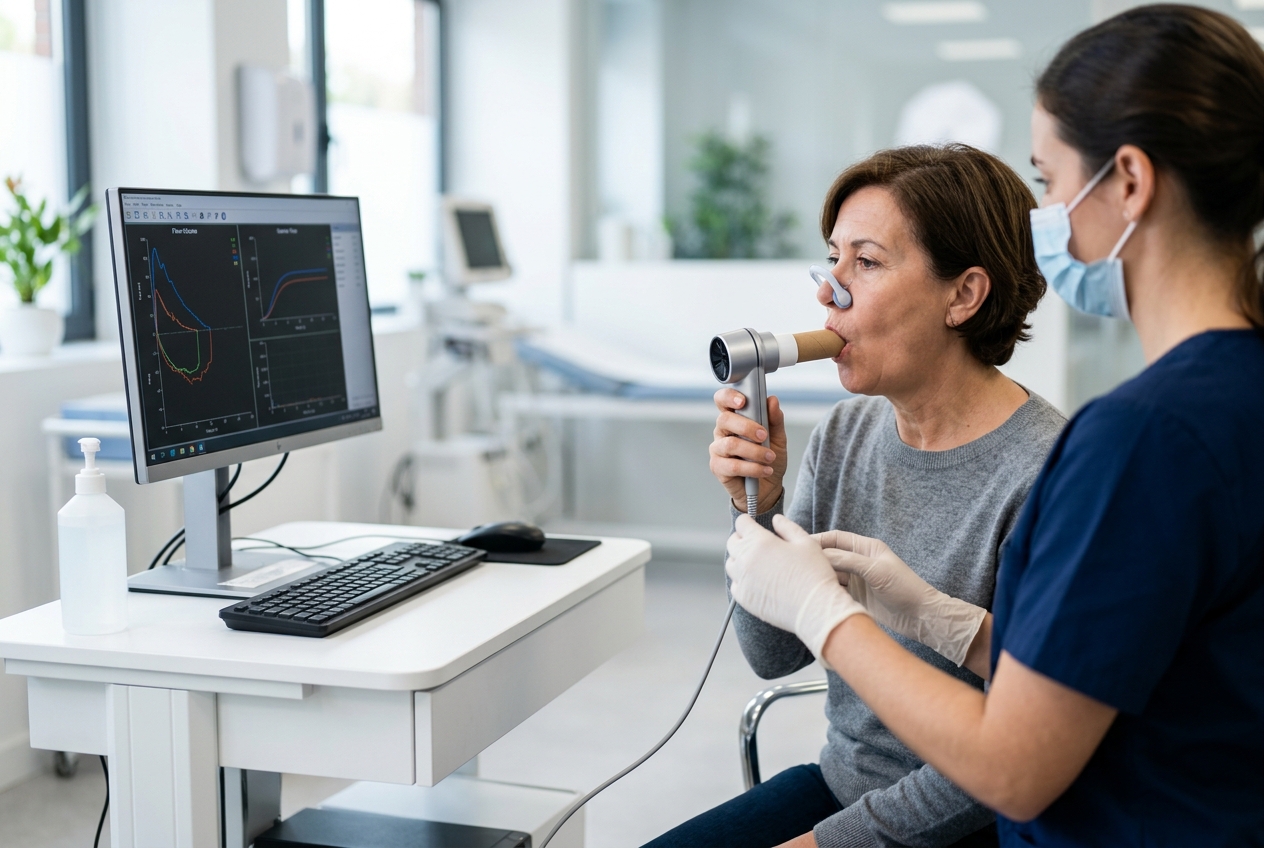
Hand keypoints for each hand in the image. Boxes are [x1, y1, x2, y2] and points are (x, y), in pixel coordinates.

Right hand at [709, 388, 786, 513]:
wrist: (768, 487)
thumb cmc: (769, 458)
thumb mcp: (778, 438)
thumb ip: (775, 420)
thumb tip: (773, 400)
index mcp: (734, 418)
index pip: (723, 400)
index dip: (729, 397)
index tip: (743, 401)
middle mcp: (722, 432)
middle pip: (725, 420)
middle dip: (747, 427)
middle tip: (764, 436)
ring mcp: (718, 450)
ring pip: (730, 444)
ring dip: (754, 451)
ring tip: (769, 457)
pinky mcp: (718, 467)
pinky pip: (732, 466)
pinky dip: (752, 468)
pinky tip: (765, 470)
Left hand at [726, 515, 867, 659]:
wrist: (815, 609)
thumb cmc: (814, 574)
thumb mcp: (806, 542)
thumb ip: (788, 527)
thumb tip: (776, 519)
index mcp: (760, 542)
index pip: (741, 524)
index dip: (748, 522)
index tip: (752, 524)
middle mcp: (746, 559)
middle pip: (733, 542)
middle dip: (742, 539)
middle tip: (756, 543)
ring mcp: (743, 580)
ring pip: (731, 564)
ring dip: (740, 560)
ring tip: (757, 563)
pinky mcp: (744, 598)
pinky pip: (735, 584)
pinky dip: (742, 580)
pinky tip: (757, 581)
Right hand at [812, 530, 986, 666]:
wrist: (921, 617)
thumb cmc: (905, 588)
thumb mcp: (876, 571)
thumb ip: (849, 560)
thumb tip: (821, 555)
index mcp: (866, 548)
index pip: (835, 538)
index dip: (817, 540)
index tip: (798, 546)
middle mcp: (859, 562)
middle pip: (830, 556)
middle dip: (814, 560)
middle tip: (795, 566)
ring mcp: (857, 580)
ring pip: (831, 574)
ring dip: (819, 577)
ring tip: (801, 582)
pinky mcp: (856, 597)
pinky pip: (836, 590)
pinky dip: (826, 591)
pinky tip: (814, 595)